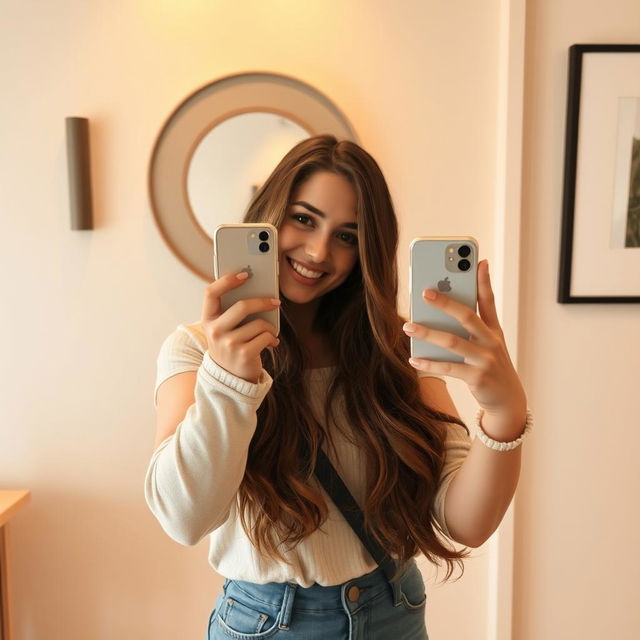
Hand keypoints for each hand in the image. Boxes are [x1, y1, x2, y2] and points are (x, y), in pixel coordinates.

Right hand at [201, 271, 280, 382]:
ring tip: (271, 331)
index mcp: (208, 319)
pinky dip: (272, 338)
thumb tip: (259, 291)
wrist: (230, 378)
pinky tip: (271, 343)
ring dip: (270, 327)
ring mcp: (229, 344)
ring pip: (259, 323)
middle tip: (275, 302)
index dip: (227, 280)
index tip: (244, 274)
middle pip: (242, 306)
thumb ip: (233, 311)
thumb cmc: (231, 345)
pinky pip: (266, 337)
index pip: (211, 293)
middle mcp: (215, 331)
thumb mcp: (226, 329)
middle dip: (263, 302)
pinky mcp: (244, 354)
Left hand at [403, 260, 526, 436]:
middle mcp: (491, 341)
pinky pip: (449, 368)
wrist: (507, 400)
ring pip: (453, 342)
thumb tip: (454, 302)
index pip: (488, 300)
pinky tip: (413, 358)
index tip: (478, 261)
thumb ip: (475, 321)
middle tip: (424, 292)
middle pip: (467, 316)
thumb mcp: (489, 341)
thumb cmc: (490, 364)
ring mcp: (485, 360)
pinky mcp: (477, 378)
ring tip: (408, 327)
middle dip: (445, 303)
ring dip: (428, 333)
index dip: (484, 280)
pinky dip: (429, 363)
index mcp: (493, 329)